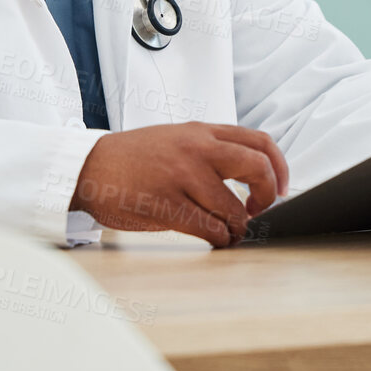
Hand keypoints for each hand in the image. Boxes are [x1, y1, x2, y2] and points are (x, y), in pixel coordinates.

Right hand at [70, 122, 289, 247]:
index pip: (260, 142)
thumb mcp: (176, 138)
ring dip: (238, 228)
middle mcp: (196, 148)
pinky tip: (214, 239)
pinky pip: (209, 229)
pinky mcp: (165, 204)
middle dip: (269, 196)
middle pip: (258, 168)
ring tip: (230, 232)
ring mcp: (181, 176)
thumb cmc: (133, 158)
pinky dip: (219, 239)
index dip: (280, 168)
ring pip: (234, 208)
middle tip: (260, 210)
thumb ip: (211, 148)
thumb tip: (252, 173)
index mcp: (201, 131)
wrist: (89, 167)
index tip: (282, 188)